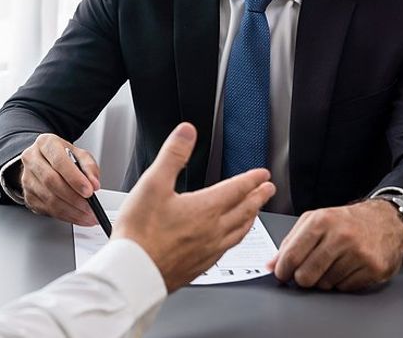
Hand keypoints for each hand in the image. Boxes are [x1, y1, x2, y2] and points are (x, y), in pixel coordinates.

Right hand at [19, 133, 100, 225]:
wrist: (45, 161)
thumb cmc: (63, 157)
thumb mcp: (80, 155)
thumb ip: (89, 167)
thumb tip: (94, 183)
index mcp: (46, 144)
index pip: (59, 161)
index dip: (75, 178)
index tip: (89, 191)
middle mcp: (32, 159)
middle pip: (51, 181)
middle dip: (74, 197)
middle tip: (90, 206)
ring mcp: (27, 178)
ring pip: (49, 198)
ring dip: (71, 210)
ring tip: (87, 214)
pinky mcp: (28, 195)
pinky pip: (47, 209)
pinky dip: (65, 216)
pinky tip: (77, 216)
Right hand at [113, 122, 274, 292]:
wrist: (134, 270)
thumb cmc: (140, 232)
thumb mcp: (153, 184)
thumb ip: (173, 155)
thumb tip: (187, 132)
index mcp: (205, 209)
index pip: (236, 189)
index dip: (251, 179)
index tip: (262, 174)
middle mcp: (213, 231)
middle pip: (244, 211)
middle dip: (258, 197)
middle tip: (268, 190)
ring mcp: (209, 250)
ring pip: (239, 232)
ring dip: (250, 218)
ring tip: (255, 213)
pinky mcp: (201, 265)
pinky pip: (228, 249)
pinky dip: (236, 238)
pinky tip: (230, 240)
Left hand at [267, 199, 402, 290]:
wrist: (385, 220)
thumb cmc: (345, 221)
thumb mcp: (315, 221)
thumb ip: (290, 242)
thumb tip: (272, 265)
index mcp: (321, 221)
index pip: (292, 255)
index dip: (283, 270)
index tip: (281, 275)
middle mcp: (340, 236)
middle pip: (307, 274)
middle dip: (302, 279)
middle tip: (305, 274)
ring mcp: (358, 253)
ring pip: (325, 284)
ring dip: (323, 280)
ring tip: (330, 266)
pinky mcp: (374, 268)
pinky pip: (345, 288)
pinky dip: (341, 283)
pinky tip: (345, 269)